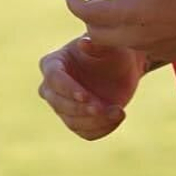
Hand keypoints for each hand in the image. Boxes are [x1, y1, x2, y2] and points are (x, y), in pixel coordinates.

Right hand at [37, 23, 144, 140]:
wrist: (124, 66)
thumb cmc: (111, 49)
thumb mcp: (106, 45)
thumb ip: (95, 44)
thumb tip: (84, 43)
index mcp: (53, 64)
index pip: (54, 79)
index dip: (68, 89)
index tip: (85, 96)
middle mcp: (51, 87)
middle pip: (58, 103)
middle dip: (81, 108)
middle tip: (102, 107)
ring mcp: (63, 106)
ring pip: (72, 121)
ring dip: (95, 120)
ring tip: (118, 111)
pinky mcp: (78, 120)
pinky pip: (85, 132)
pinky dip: (101, 128)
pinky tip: (117, 117)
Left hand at [65, 0, 175, 62]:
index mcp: (129, 13)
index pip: (88, 13)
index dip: (75, 4)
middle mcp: (134, 36)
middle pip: (96, 33)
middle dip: (89, 17)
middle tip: (93, 0)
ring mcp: (149, 48)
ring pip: (116, 42)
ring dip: (110, 26)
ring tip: (122, 5)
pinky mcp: (164, 54)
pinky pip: (136, 48)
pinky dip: (130, 35)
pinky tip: (144, 20)